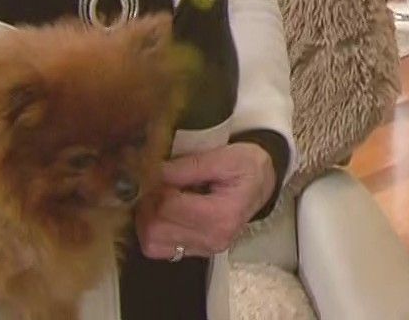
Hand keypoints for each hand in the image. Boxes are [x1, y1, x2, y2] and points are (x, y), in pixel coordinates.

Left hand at [135, 142, 276, 260]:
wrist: (262, 183)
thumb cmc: (247, 166)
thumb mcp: (225, 157)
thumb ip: (190, 166)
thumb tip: (155, 171)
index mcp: (221, 215)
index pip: (168, 207)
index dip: (154, 186)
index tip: (153, 169)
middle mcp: (212, 239)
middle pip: (155, 229)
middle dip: (147, 203)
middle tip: (153, 183)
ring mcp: (204, 249)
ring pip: (151, 243)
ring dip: (146, 218)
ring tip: (156, 197)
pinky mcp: (197, 252)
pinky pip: (159, 250)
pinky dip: (152, 231)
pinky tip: (160, 212)